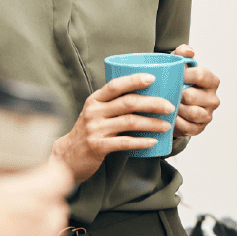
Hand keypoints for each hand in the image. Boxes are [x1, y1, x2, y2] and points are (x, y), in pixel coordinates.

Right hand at [51, 72, 174, 181]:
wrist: (66, 157)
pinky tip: (153, 141)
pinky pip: (124, 142)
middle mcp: (94, 112)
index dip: (134, 80)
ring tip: (167, 125)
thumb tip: (147, 96)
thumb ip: (114, 105)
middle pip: (127, 103)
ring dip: (151, 123)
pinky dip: (141, 141)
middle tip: (170, 106)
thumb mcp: (96, 113)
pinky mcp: (97, 146)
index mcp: (95, 100)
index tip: (152, 78)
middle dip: (152, 103)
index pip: (115, 86)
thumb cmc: (88, 132)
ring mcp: (95, 129)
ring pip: (129, 122)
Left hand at [169, 44, 220, 137]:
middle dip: (177, 95)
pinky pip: (188, 127)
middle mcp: (213, 98)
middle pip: (193, 96)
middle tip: (165, 93)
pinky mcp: (199, 128)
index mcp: (212, 81)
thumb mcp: (178, 65)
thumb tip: (189, 51)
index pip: (201, 75)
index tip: (171, 75)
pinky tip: (169, 117)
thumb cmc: (177, 82)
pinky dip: (176, 122)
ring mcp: (207, 114)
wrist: (173, 104)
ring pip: (192, 112)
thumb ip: (182, 53)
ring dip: (177, 109)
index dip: (184, 74)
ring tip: (166, 105)